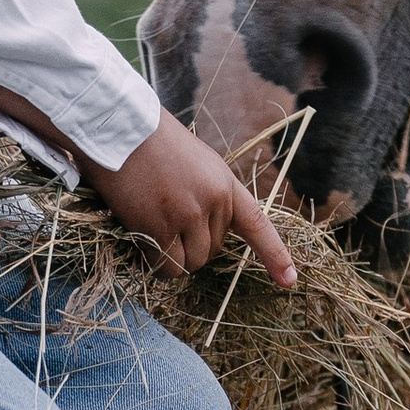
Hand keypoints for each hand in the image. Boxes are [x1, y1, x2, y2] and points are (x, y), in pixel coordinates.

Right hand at [0, 79, 296, 286]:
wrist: (120, 128)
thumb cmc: (152, 143)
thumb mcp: (196, 164)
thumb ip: (207, 196)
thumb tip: (200, 240)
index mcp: (226, 185)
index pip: (257, 225)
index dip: (274, 256)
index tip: (289, 281)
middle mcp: (212, 203)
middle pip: (211, 251)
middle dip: (190, 246)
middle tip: (165, 219)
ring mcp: (186, 216)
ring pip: (190, 263)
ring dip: (172, 257)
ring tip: (151, 228)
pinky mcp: (159, 227)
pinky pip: (166, 266)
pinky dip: (155, 263)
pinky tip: (142, 241)